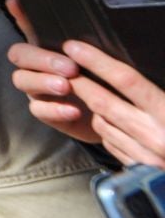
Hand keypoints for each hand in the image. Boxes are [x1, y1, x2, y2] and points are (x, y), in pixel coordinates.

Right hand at [5, 0, 100, 143]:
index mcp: (49, 47)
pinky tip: (73, 110)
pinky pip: (38, 110)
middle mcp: (35, 66)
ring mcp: (36, 89)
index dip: (19, 14)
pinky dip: (54, 110)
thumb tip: (78, 16)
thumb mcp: (100, 58)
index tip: (16, 1)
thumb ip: (87, 42)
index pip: (28, 26)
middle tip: (70, 67)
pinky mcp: (44, 113)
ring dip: (43, 82)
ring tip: (66, 87)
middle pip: (19, 54)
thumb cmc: (105, 82)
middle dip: (42, 59)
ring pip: (22, 80)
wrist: (116, 116)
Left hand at [64, 39, 164, 167]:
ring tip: (92, 93)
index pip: (126, 80)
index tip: (75, 46)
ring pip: (101, 123)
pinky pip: (111, 144)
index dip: (97, 61)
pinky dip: (107, 130)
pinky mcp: (138, 171)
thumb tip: (135, 70)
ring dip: (93, 107)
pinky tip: (113, 122)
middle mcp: (155, 135)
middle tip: (62, 66)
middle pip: (102, 101)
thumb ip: (160, 88)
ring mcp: (144, 156)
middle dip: (79, 81)